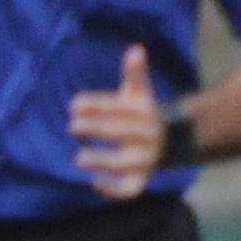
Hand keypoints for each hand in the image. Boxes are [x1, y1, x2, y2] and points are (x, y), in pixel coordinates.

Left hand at [68, 44, 163, 199]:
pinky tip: (93, 183)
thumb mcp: (139, 93)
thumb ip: (134, 73)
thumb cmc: (142, 114)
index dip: (96, 105)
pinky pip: (130, 190)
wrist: (169, 141)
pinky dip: (114, 190)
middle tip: (72, 126)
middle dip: (97, 128)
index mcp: (145, 113)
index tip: (73, 104)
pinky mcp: (140, 179)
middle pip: (122, 132)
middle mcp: (147, 136)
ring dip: (104, 161)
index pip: (119, 108)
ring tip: (79, 157)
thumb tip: (136, 49)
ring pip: (126, 163)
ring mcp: (145, 159)